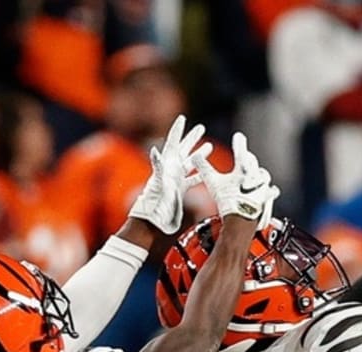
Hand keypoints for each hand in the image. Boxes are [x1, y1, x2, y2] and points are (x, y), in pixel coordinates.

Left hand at [128, 114, 212, 233]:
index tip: (182, 118)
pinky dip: (199, 173)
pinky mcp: (178, 191)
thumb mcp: (157, 184)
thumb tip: (155, 150)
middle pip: (183, 150)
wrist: (152, 223)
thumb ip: (158, 167)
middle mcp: (170, 172)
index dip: (177, 131)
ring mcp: (175, 181)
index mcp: (167, 167)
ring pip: (189, 163)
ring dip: (198, 154)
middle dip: (191, 138)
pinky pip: (191, 179)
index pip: (172, 144)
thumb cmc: (154, 205)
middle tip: (200, 127)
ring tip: (209, 145)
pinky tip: (206, 171)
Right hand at [191, 132, 279, 224]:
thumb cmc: (227, 200)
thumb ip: (204, 168)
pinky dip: (268, 190)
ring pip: (263, 175)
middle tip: (244, 155)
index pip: (241, 150)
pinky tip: (268, 190)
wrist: (240, 220)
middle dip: (247, 157)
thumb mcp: (213, 182)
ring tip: (256, 173)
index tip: (238, 136)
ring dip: (258, 173)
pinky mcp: (267, 197)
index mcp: (243, 168)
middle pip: (252, 161)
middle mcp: (255, 175)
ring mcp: (263, 186)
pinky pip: (270, 191)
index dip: (239, 142)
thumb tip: (194, 156)